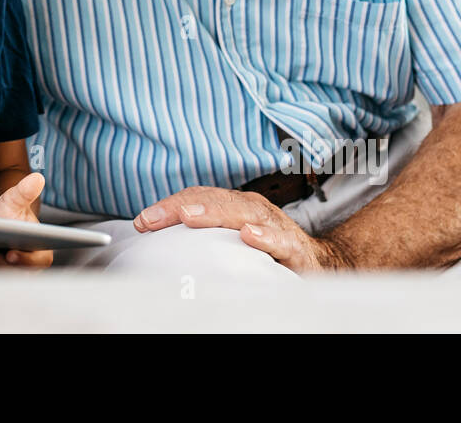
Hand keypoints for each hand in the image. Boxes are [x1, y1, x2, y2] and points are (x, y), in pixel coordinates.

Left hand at [0, 171, 51, 268]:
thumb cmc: (10, 212)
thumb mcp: (15, 200)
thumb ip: (25, 192)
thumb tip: (37, 178)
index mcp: (41, 253)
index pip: (35, 262)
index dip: (24, 261)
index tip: (10, 255)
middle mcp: (28, 269)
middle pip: (14, 272)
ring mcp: (11, 274)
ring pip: (0, 276)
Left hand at [134, 186, 353, 272]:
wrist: (318, 263)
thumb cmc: (269, 249)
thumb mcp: (232, 240)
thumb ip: (203, 237)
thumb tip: (158, 239)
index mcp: (235, 206)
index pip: (198, 198)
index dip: (169, 206)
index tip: (142, 222)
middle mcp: (253, 210)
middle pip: (215, 201)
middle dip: (181, 206)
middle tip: (153, 218)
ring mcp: (274, 226)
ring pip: (244, 213)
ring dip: (215, 212)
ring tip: (188, 216)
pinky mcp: (295, 249)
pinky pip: (281, 241)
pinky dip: (265, 237)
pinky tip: (249, 237)